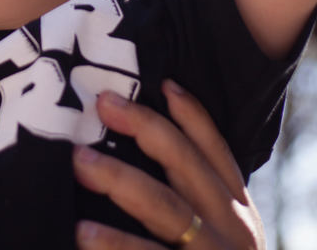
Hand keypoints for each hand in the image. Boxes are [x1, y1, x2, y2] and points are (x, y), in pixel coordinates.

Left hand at [73, 82, 265, 249]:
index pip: (216, 152)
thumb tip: (137, 167)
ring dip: (120, 179)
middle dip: (145, 128)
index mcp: (237, 214)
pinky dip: (115, 243)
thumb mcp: (214, 242)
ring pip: (167, 207)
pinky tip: (82, 232)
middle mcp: (233, 230)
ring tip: (79, 162)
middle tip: (102, 103)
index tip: (164, 82)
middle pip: (188, 165)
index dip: (192, 115)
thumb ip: (187, 207)